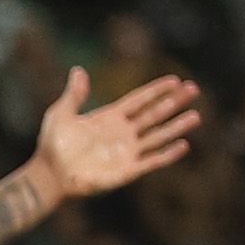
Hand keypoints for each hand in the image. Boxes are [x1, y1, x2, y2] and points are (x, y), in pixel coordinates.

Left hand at [32, 64, 201, 201]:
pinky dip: (167, 154)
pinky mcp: (127, 170)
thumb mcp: (61, 114)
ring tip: (196, 116)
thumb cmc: (52, 145)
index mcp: (110, 118)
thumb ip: (74, 94)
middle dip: (173, 102)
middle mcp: (123, 133)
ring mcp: (127, 151)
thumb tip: (78, 70)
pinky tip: (183, 145)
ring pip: (158, 136)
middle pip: (154, 114)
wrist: (48, 174)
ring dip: (177, 126)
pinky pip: (152, 161)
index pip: (139, 101)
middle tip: (194, 89)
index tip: (175, 80)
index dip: (156, 90)